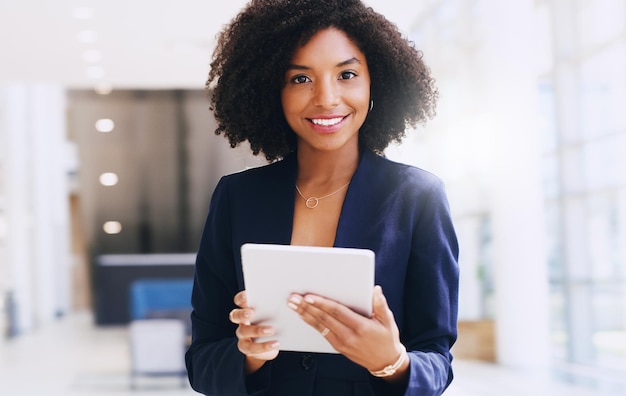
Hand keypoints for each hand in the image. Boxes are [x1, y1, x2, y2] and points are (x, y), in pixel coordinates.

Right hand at [229, 290, 279, 372]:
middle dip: (242, 313)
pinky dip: (264, 346)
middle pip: (235, 315)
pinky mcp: (247, 348)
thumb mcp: (276, 313)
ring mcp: (243, 335)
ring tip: (271, 330)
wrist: (269, 345)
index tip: (248, 296)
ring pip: (243, 332)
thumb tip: (293, 296)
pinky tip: (276, 343)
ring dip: (256, 330)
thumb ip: (277, 305)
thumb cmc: (274, 323)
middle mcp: (242, 321)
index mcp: (248, 308)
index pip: (240, 300)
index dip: (242, 298)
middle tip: (252, 312)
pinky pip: (252, 348)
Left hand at [287, 285, 408, 379]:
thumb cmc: (386, 338)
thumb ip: (380, 304)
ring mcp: (342, 343)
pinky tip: (303, 315)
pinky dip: (311, 323)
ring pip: (320, 326)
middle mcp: (349, 336)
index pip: (337, 312)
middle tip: (293, 298)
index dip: (322, 304)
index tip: (309, 296)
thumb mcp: (388, 320)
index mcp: (361, 326)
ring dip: (305, 314)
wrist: (385, 361)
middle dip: (307, 307)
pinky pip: (322, 333)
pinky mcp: (338, 347)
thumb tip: (375, 289)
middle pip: (324, 319)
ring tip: (293, 305)